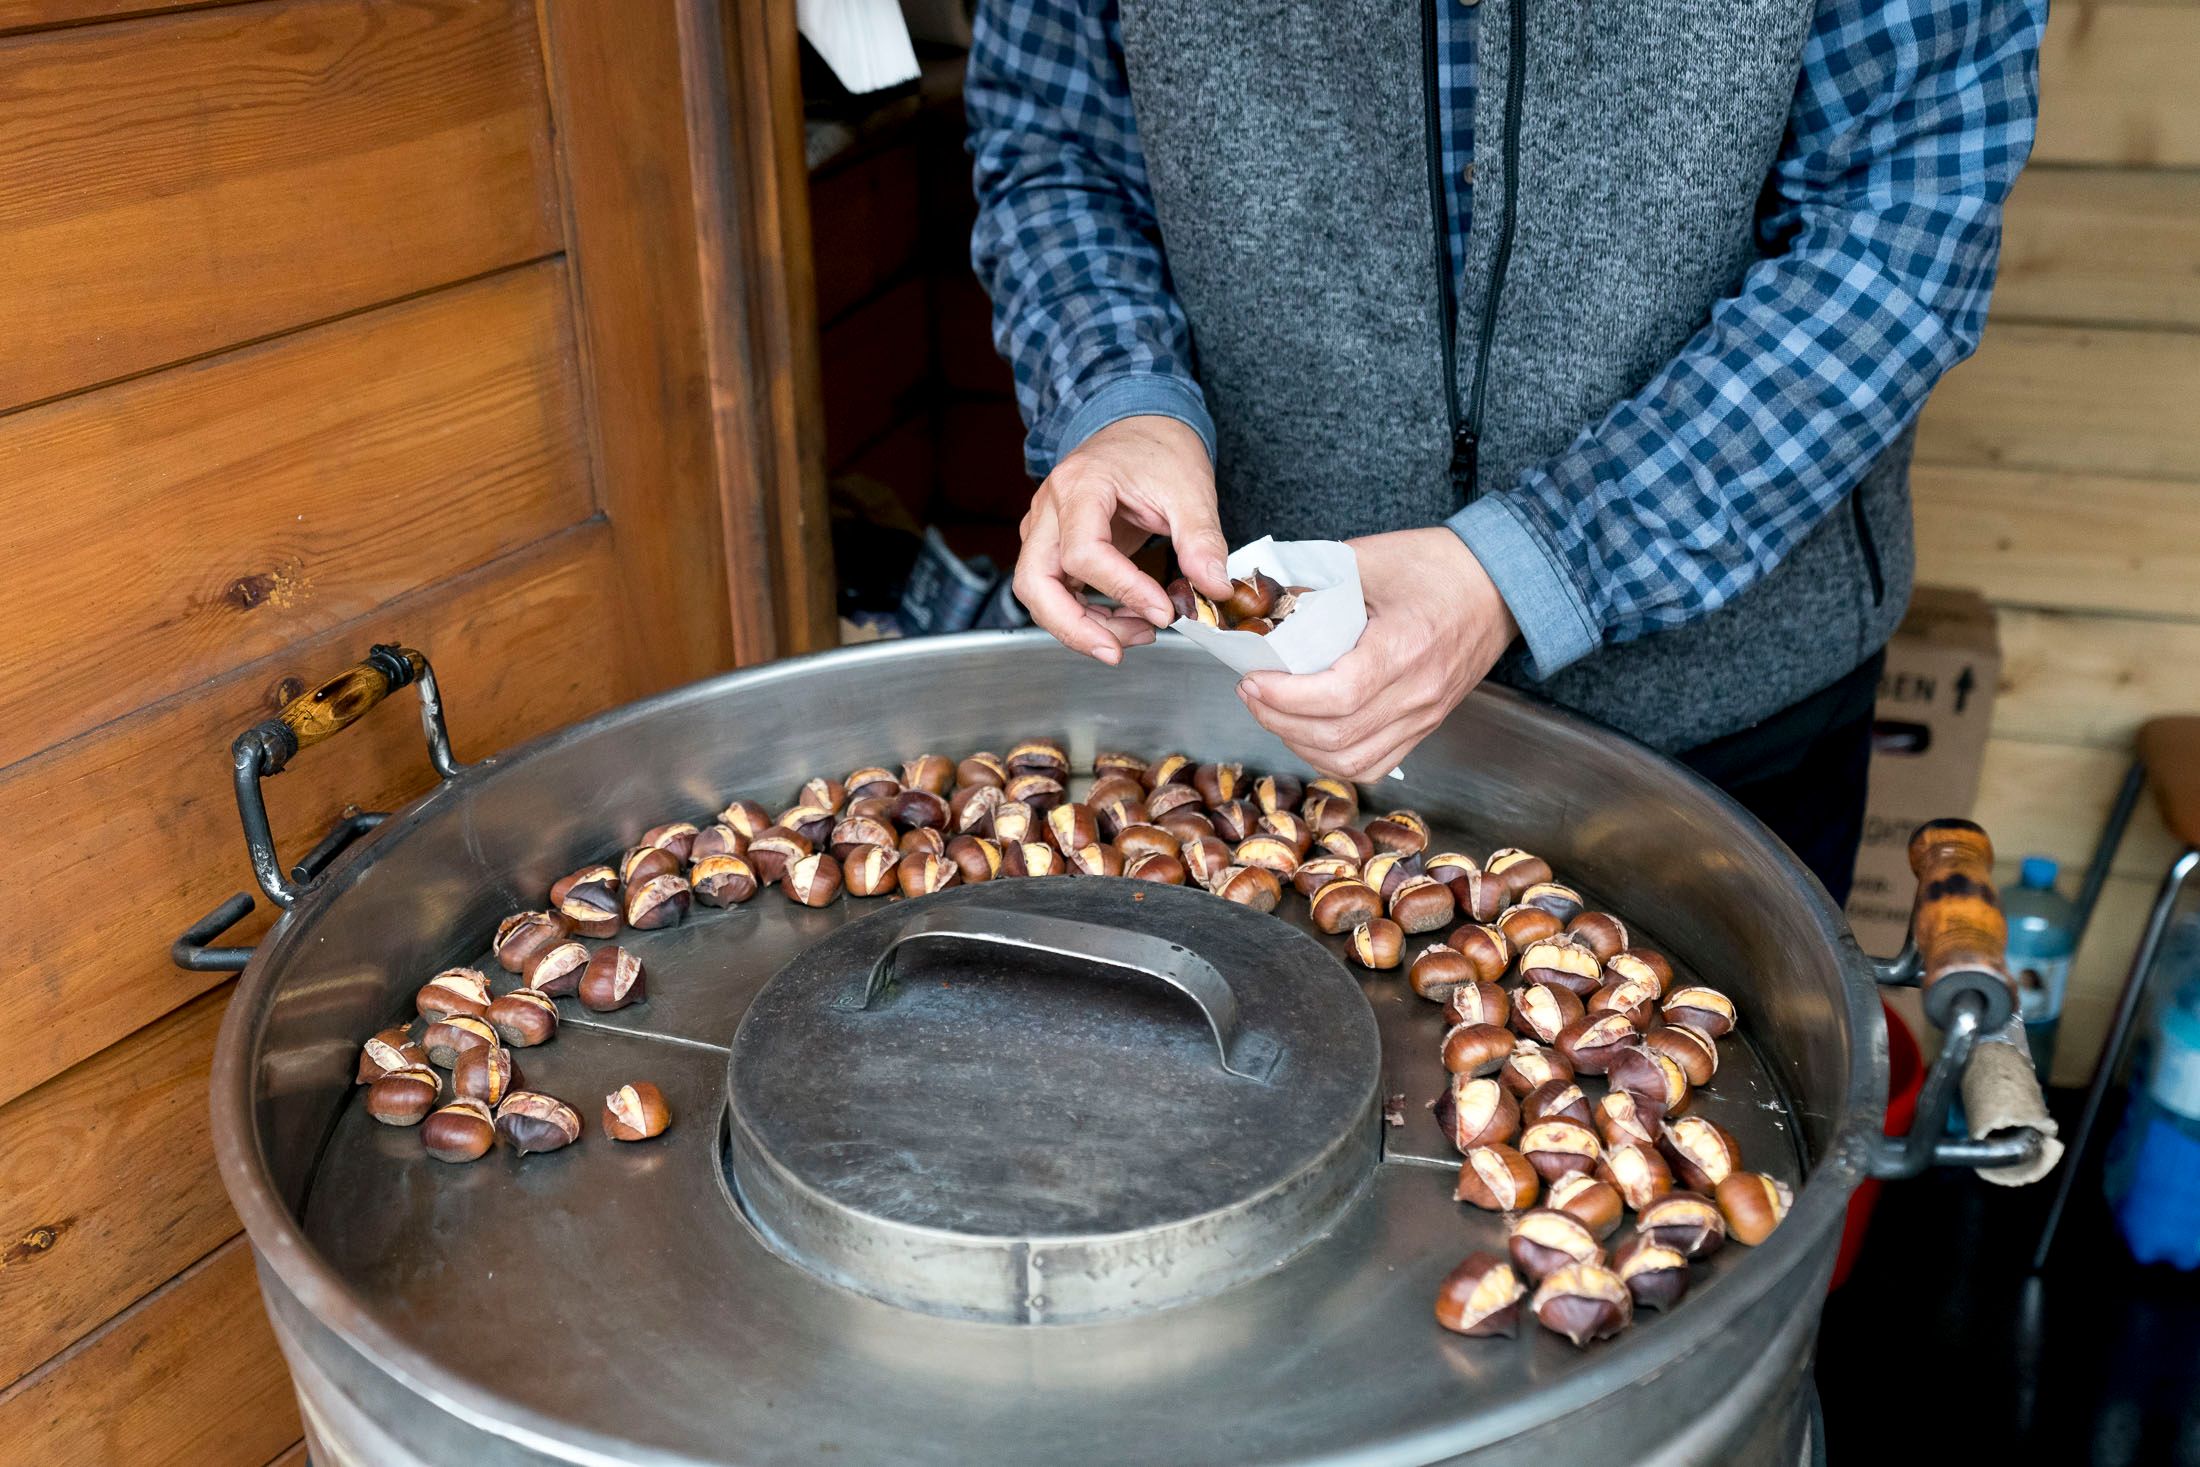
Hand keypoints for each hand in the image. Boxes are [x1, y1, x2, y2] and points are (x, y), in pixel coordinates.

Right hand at [1012, 415, 1232, 664]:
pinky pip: (1055, 591)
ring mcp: (1044, 528)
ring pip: (1037, 593)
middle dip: (1073, 626)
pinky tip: (1125, 622)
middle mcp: (1049, 508)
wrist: (1141, 427)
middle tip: (1116, 651)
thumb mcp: (1190, 489)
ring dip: (1080, 626)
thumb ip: (1201, 539)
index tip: (1164, 611)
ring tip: (1136, 635)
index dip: (1124, 590)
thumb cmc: (1159, 450)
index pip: (1084, 552)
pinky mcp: (1053, 546)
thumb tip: (1212, 587)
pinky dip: (1084, 616)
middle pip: (1034, 582)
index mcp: (1081, 485)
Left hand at [1237, 528, 1517, 780]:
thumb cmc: (1438, 566)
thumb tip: (1260, 597)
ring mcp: (1425, 715)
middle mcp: (1418, 693)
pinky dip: (1334, 758)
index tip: (1252, 678)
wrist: (1498, 584)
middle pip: (1338, 736)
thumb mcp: (1371, 557)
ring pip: (1352, 761)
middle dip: (1279, 720)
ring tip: (1274, 713)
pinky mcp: (1426, 725)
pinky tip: (1310, 734)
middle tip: (1251, 692)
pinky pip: (1375, 764)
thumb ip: (1314, 578)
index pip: (1337, 696)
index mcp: (1405, 648)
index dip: (1284, 697)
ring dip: (1301, 744)